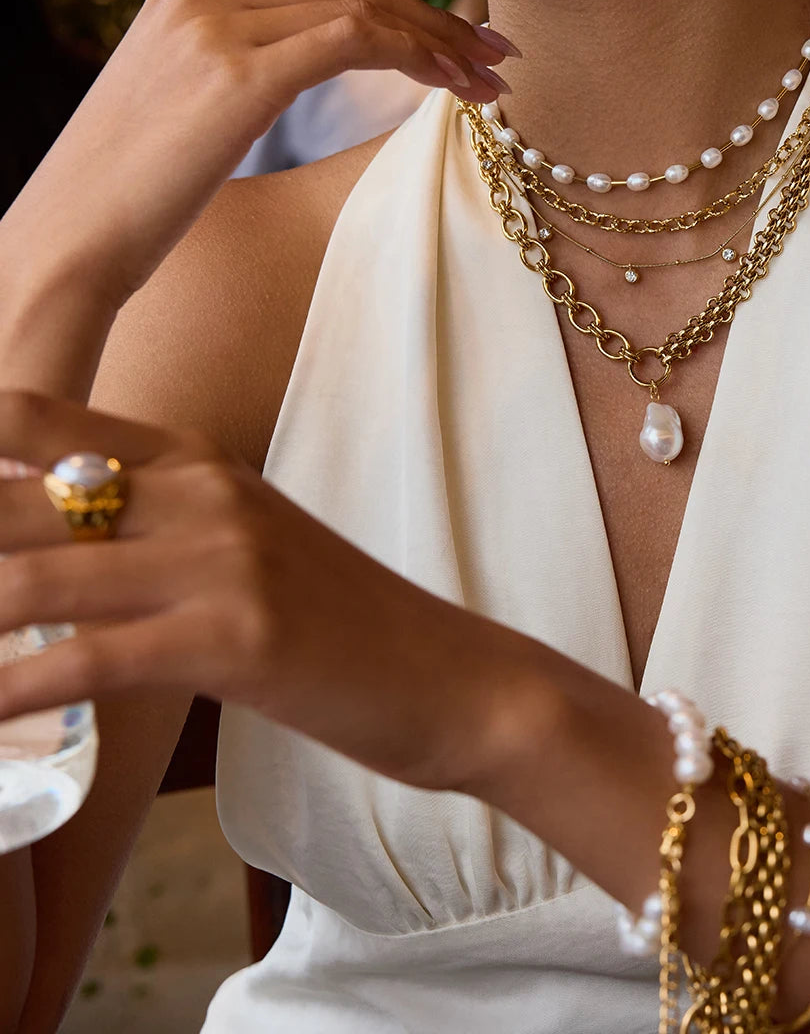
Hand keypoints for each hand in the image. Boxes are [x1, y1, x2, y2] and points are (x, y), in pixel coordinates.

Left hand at [0, 391, 526, 792]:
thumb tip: (54, 552)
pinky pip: (87, 663)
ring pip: (34, 581)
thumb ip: (158, 536)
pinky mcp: (238, 640)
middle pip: (14, 503)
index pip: (35, 424)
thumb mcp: (251, 552)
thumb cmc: (346, 624)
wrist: (455, 676)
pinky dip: (11, 695)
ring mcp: (225, 563)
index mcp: (203, 464)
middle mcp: (205, 495)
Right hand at [1, 0, 514, 305]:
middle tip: (494, 45)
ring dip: (437, 39)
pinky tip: (449, 87)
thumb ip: (232, 73)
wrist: (71, 238)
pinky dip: (411, 57)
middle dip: (434, 4)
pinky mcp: (239, 76)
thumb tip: (283, 81)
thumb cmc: (128, 196)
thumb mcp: (181, 111)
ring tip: (489, 81)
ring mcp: (216, 28)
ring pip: (360, 4)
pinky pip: (352, 41)